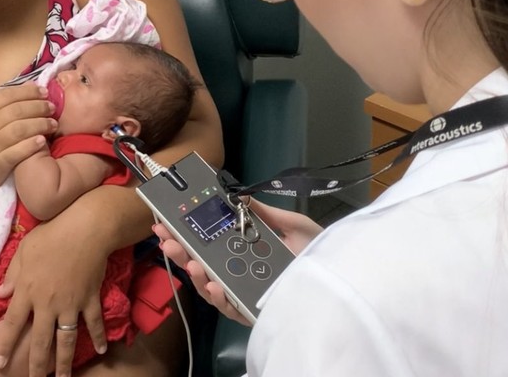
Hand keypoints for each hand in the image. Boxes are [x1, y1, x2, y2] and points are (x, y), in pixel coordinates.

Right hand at [0, 82, 56, 198]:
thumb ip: (1, 106)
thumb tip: (30, 86)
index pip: (6, 96)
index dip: (28, 92)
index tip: (45, 92)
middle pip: (16, 111)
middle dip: (38, 107)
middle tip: (52, 108)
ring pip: (19, 129)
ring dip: (40, 124)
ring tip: (53, 124)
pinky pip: (17, 152)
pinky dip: (31, 145)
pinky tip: (42, 140)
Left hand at [0, 214, 109, 376]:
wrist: (85, 229)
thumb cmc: (51, 235)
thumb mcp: (24, 251)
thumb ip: (12, 275)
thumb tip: (0, 295)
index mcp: (27, 291)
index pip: (12, 324)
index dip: (5, 346)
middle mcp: (47, 304)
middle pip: (40, 341)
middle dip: (36, 365)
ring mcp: (70, 304)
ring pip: (66, 340)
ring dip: (64, 362)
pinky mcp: (90, 299)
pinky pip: (93, 323)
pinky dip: (97, 336)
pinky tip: (101, 350)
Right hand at [153, 200, 321, 325]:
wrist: (342, 275)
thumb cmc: (318, 252)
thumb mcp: (291, 224)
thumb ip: (263, 212)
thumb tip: (239, 195)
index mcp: (243, 252)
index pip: (208, 244)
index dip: (186, 234)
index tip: (166, 221)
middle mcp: (238, 273)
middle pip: (202, 265)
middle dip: (180, 251)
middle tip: (165, 238)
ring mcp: (243, 294)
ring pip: (209, 287)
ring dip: (195, 274)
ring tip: (189, 261)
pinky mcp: (253, 312)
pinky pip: (230, 308)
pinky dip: (219, 297)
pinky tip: (213, 285)